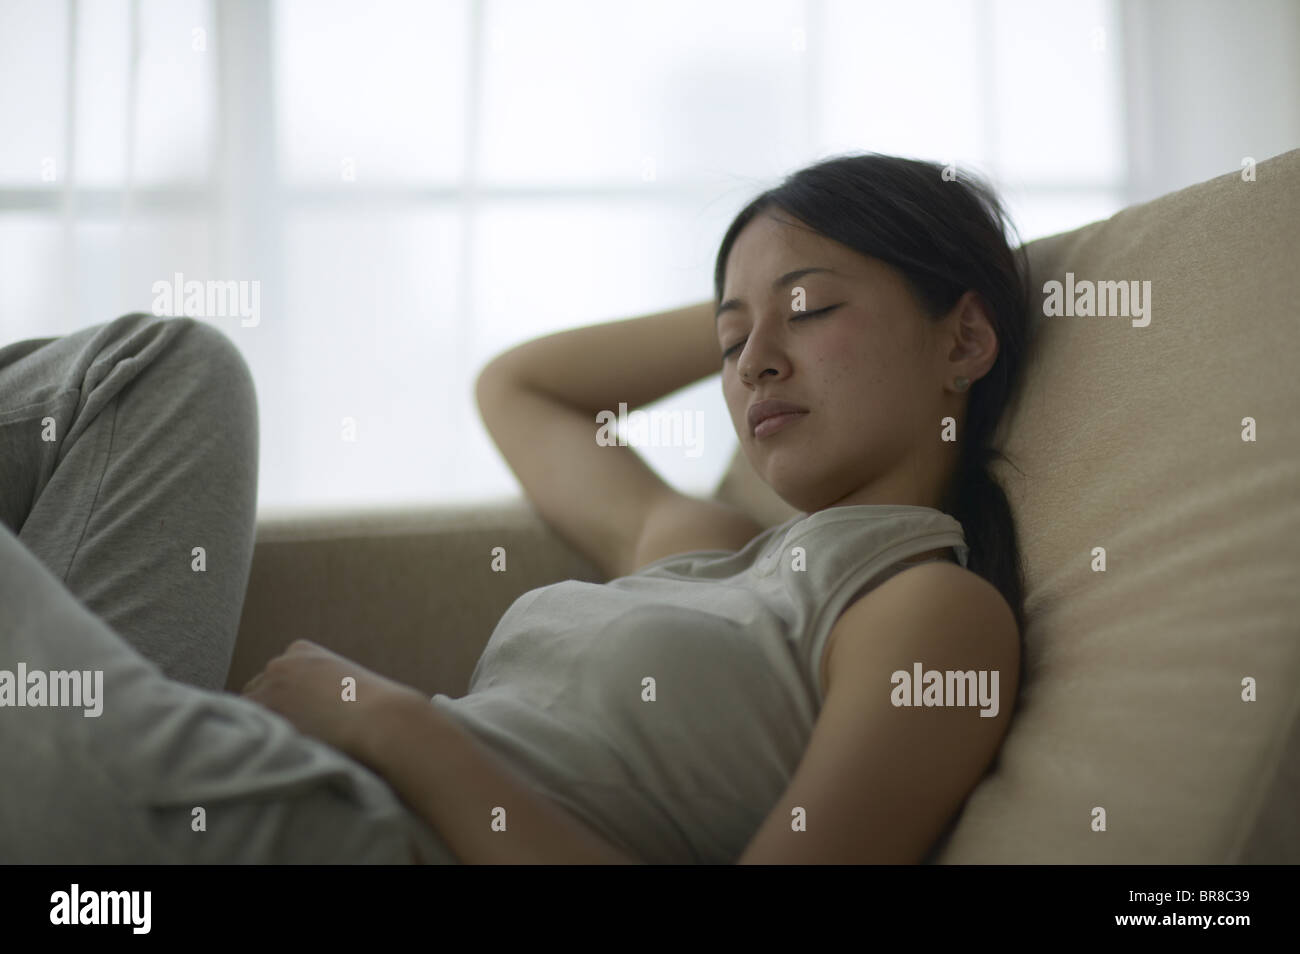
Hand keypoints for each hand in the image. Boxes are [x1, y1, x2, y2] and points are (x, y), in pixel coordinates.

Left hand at [240, 639, 425, 762]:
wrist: (382, 718)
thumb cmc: (375, 708)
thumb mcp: (344, 682)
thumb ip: (317, 687)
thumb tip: (305, 712)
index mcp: (301, 650)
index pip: (274, 677)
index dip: (286, 701)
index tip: (304, 717)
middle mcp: (280, 662)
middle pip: (256, 692)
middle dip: (271, 712)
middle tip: (298, 735)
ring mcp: (269, 686)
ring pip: (249, 711)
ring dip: (263, 728)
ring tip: (289, 746)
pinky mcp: (265, 710)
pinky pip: (245, 730)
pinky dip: (259, 742)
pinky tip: (280, 752)